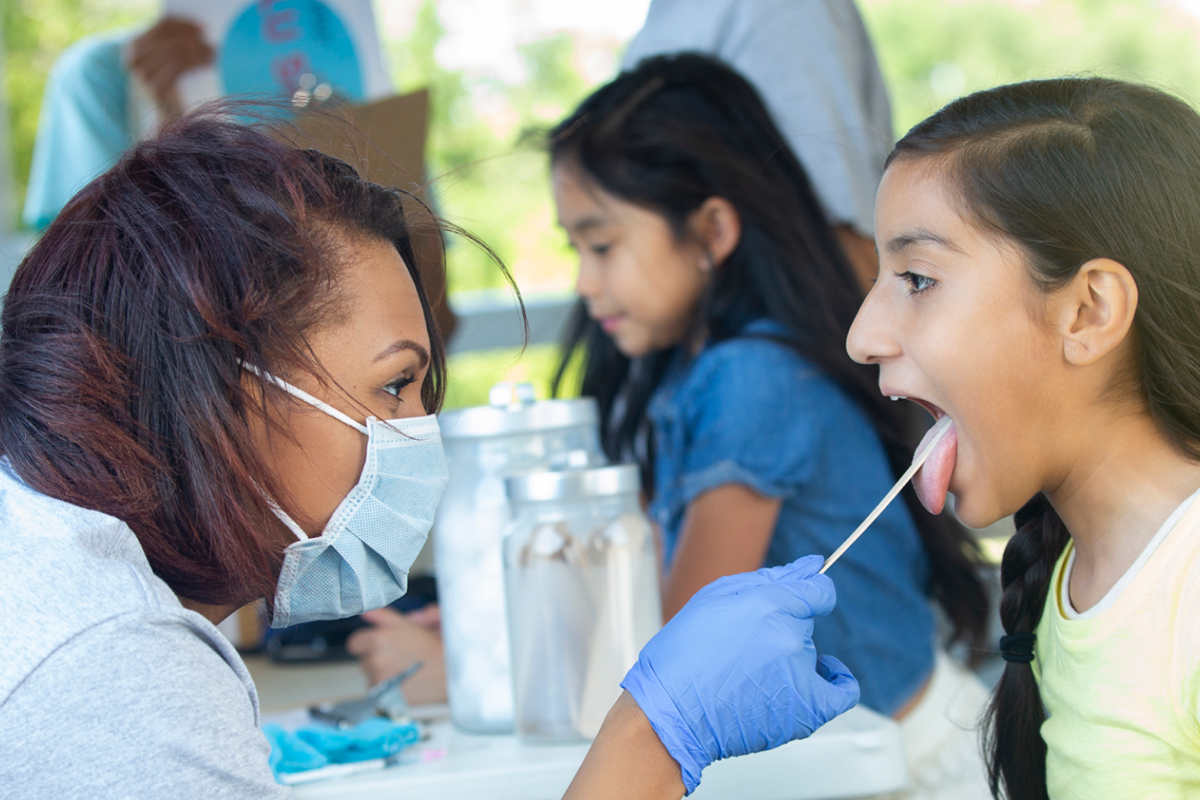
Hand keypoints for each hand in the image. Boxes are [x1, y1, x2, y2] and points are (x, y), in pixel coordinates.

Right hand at [128, 17, 214, 117]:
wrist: (172, 126)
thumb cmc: (177, 94)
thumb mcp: (170, 63)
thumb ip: (175, 45)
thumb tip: (199, 30)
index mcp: (135, 47)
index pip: (162, 25)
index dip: (185, 24)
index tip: (204, 28)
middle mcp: (133, 59)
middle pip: (169, 36)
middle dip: (194, 38)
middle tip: (214, 43)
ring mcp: (141, 73)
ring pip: (175, 49)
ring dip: (199, 49)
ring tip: (215, 54)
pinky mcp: (154, 86)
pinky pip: (178, 63)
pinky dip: (197, 60)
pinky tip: (210, 63)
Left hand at [346, 605, 447, 704]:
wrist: (452, 674)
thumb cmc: (434, 647)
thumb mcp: (408, 625)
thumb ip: (382, 616)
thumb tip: (364, 612)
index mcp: (378, 639)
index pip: (355, 643)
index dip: (367, 643)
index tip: (382, 645)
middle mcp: (375, 660)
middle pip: (363, 660)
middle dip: (377, 658)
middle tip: (400, 656)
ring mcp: (379, 680)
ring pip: (370, 676)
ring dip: (382, 674)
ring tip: (405, 671)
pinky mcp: (384, 699)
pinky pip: (377, 694)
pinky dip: (387, 691)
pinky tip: (404, 685)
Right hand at [621, 555, 859, 792]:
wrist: (670, 714)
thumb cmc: (683, 656)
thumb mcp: (715, 598)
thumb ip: (769, 580)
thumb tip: (811, 566)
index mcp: (767, 605)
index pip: (818, 591)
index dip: (807, 593)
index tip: (801, 599)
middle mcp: (789, 637)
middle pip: (806, 622)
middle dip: (783, 625)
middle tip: (746, 644)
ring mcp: (800, 675)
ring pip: (810, 653)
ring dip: (790, 656)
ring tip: (751, 672)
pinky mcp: (806, 710)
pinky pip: (841, 691)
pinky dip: (835, 681)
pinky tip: (819, 678)